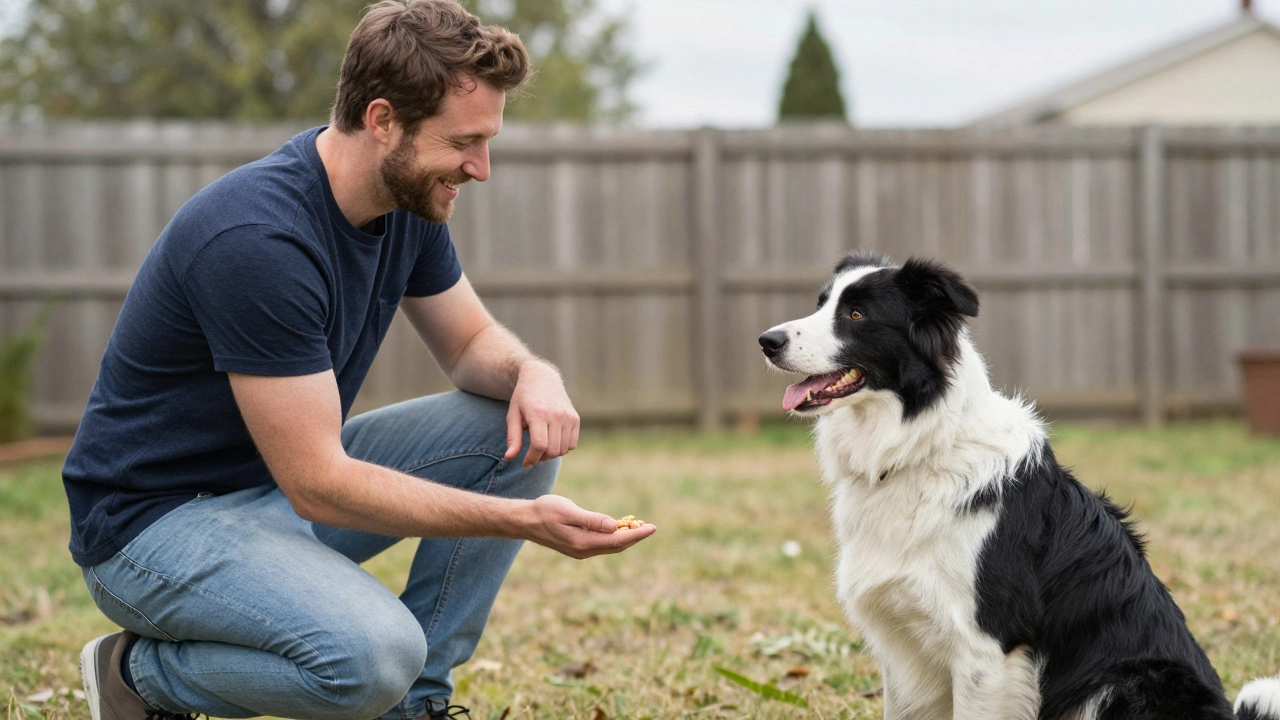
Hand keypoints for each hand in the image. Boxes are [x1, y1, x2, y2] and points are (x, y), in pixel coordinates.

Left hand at [505, 360, 579, 467]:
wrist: (541, 378)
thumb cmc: (523, 399)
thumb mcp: (513, 415)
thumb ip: (512, 437)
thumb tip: (509, 457)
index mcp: (538, 413)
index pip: (539, 445)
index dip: (532, 458)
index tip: (525, 463)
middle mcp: (556, 414)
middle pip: (552, 450)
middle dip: (541, 458)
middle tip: (532, 455)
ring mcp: (568, 416)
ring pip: (563, 449)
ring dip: (552, 454)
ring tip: (542, 447)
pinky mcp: (575, 418)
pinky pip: (572, 444)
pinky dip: (563, 448)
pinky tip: (553, 441)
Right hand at [520, 495, 655, 558]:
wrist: (525, 521)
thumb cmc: (545, 511)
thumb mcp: (568, 511)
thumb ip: (591, 520)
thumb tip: (614, 526)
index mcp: (583, 542)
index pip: (617, 540)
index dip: (637, 534)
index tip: (652, 528)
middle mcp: (584, 550)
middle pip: (617, 546)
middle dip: (634, 537)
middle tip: (650, 527)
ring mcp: (580, 551)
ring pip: (610, 546)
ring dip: (625, 537)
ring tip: (638, 526)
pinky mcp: (578, 547)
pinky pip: (602, 544)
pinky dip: (613, 537)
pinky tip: (618, 528)